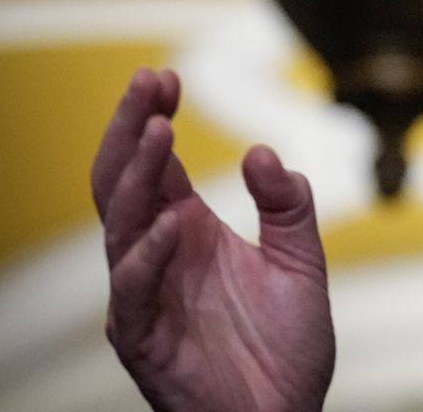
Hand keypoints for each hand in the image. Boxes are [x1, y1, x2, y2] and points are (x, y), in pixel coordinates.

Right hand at [92, 67, 335, 411]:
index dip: (153, 118)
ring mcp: (145, 295)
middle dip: (130, 129)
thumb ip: (290, 205)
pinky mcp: (142, 338)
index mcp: (188, 232)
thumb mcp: (302, 261)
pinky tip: (175, 222)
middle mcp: (158, 256)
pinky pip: (132, 291)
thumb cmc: (284, 347)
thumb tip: (265, 150)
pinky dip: (148, 254)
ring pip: (119, 226)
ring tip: (161, 131)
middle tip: (147, 81)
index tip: (166, 74)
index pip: (156, 165)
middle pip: (124, 181)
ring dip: (137, 177)